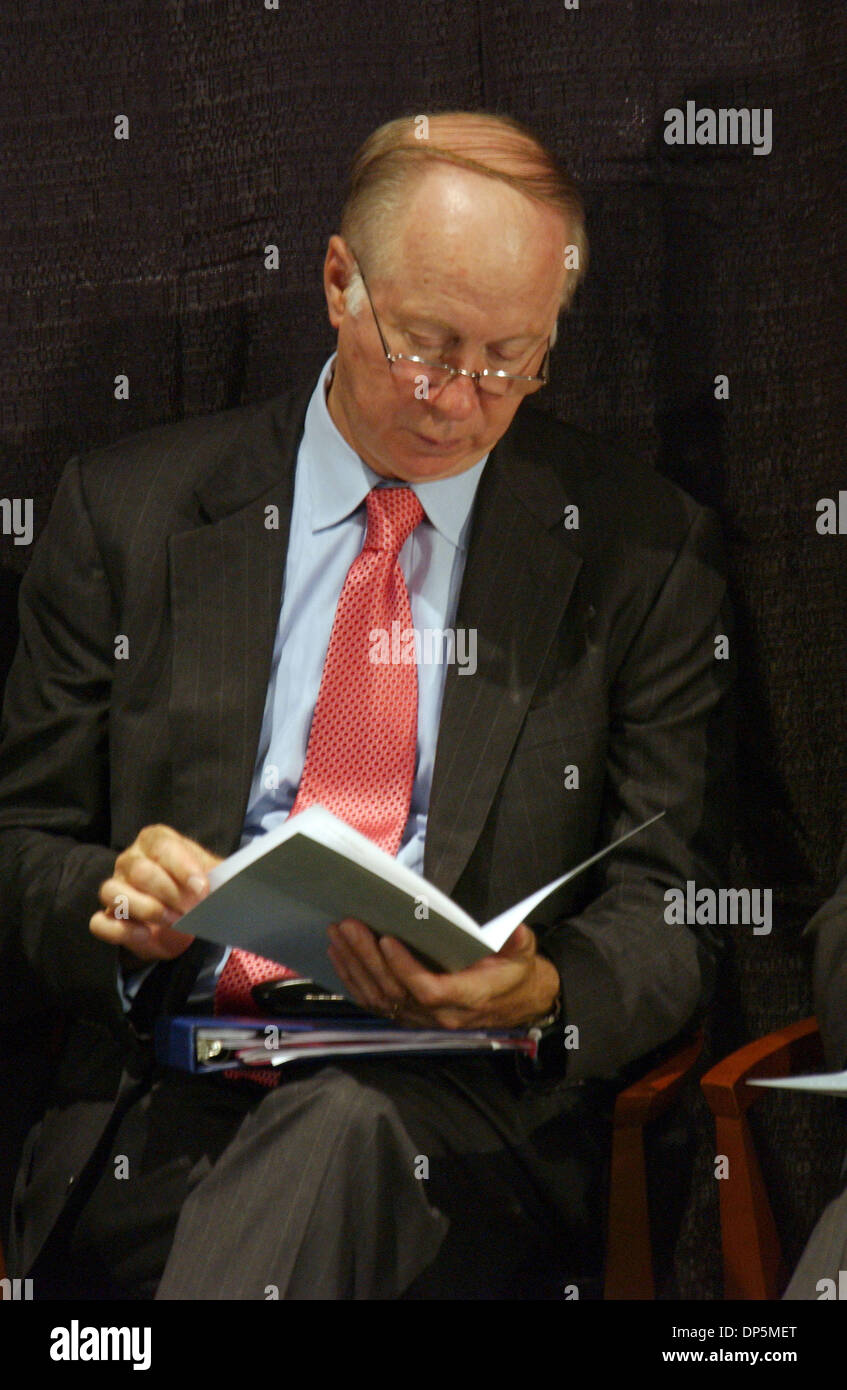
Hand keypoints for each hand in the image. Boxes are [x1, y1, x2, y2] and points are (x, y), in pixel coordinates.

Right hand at [90, 824, 221, 962]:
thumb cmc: (196, 889)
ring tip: (174, 922)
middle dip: (169, 893)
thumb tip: (227, 880)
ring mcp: (114, 887)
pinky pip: (100, 922)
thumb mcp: (212, 877)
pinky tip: (146, 935)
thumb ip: (218, 874)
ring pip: (112, 892)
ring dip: (146, 910)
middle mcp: (130, 860)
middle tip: (192, 910)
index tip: (202, 889)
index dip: (182, 868)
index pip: (162, 846)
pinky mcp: (107, 917)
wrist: (186, 920)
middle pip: (139, 871)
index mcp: (155, 841)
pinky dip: (122, 930)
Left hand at [326, 918, 560, 1029]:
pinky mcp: (409, 1016)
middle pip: (394, 991)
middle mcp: (440, 1014)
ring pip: (379, 998)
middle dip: (367, 957)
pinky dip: (353, 980)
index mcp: (467, 997)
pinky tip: (340, 956)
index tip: (387, 940)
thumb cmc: (515, 973)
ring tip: (338, 934)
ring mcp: (421, 1018)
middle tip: (349, 925)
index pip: (429, 989)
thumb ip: (518, 944)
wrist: (515, 1002)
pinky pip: (375, 1003)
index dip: (404, 968)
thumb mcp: (525, 955)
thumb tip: (515, 931)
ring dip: (354, 966)